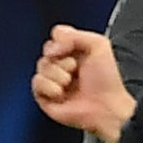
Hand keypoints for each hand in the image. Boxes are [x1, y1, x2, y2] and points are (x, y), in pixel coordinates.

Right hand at [33, 26, 132, 142]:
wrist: (105, 106)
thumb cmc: (106, 81)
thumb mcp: (98, 45)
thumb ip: (74, 35)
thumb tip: (51, 46)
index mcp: (75, 50)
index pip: (56, 36)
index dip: (60, 41)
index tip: (70, 48)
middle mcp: (63, 64)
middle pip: (46, 51)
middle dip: (60, 60)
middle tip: (74, 69)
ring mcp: (53, 80)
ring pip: (40, 67)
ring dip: (56, 75)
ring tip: (69, 83)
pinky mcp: (44, 96)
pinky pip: (36, 83)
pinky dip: (49, 87)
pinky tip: (60, 93)